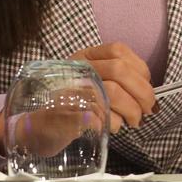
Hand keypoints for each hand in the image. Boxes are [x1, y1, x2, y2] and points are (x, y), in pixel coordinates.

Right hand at [0, 42, 155, 151]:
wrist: (31, 130)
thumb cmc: (67, 109)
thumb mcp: (90, 86)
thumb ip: (117, 84)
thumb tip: (151, 97)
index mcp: (83, 58)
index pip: (119, 51)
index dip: (141, 71)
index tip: (147, 88)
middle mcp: (74, 70)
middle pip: (119, 71)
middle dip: (142, 93)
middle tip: (147, 110)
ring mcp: (68, 92)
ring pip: (112, 91)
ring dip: (131, 110)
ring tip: (133, 122)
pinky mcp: (64, 117)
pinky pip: (99, 115)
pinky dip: (114, 123)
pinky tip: (113, 127)